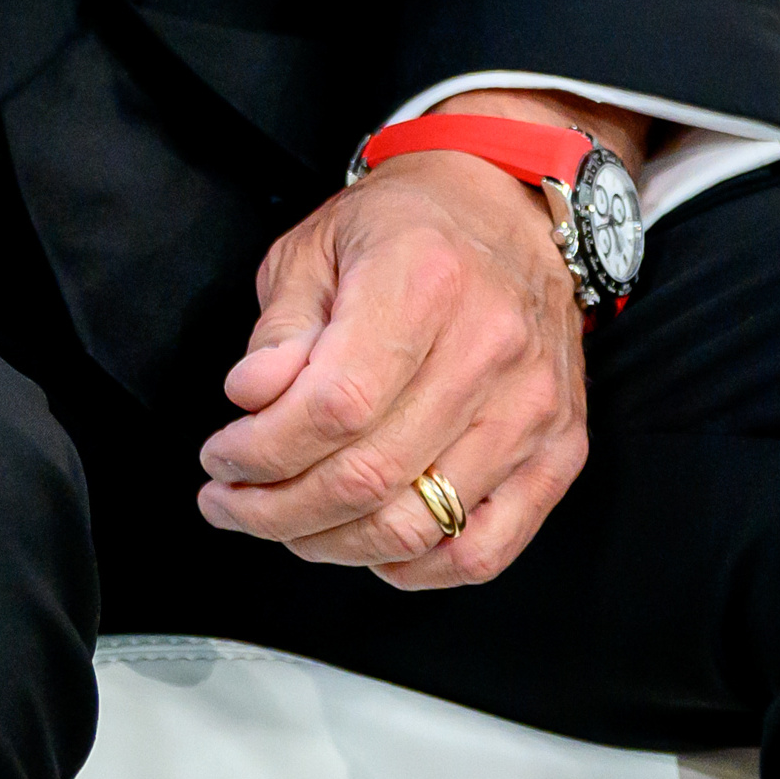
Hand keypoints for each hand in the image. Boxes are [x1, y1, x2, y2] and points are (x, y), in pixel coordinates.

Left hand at [195, 96, 632, 591]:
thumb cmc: (407, 226)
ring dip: (331, 543)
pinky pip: (484, 550)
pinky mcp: (560, 448)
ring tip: (285, 523)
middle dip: (276, 509)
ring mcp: (532, 406)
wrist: (508, 209)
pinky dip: (416, 569)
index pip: (334, 406)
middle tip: (231, 503)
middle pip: (369, 476)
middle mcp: (488, 347)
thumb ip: (281, 328)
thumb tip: (251, 402)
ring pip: (418, 526)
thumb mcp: (317, 245)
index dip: (262, 451)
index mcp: (422, 281)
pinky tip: (367, 546)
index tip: (220, 458)